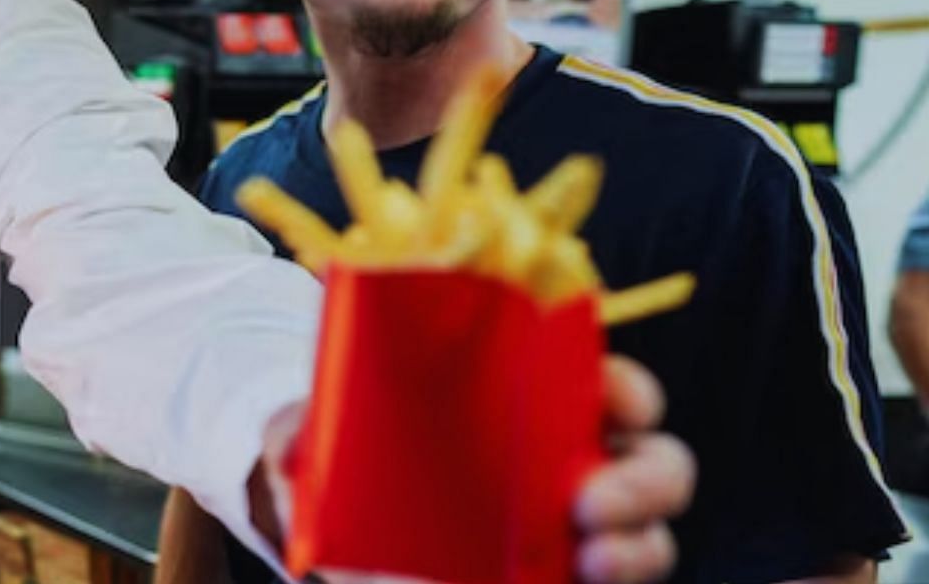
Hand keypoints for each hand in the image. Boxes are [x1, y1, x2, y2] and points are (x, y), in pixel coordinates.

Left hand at [246, 356, 693, 582]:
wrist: (332, 525)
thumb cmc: (345, 454)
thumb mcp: (317, 435)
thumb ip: (298, 432)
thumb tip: (292, 450)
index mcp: (535, 399)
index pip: (610, 383)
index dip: (627, 389)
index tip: (612, 397)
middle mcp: (573, 461)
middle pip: (656, 464)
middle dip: (644, 483)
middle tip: (588, 501)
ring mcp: (574, 532)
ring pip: (647, 538)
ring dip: (636, 549)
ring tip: (589, 560)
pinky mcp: (555, 578)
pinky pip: (601, 582)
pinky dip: (605, 581)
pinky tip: (560, 583)